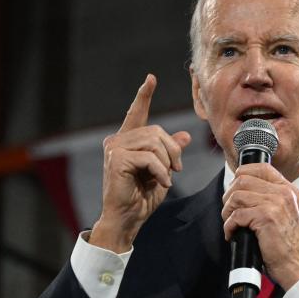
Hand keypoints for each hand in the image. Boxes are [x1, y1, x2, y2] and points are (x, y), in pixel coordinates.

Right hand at [90, 74, 191, 252]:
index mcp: (127, 142)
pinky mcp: (117, 160)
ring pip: (155, 143)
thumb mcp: (162, 171)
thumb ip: (169, 153)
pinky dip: (161, 172)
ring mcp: (115, 149)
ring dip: (168, 162)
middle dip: (173, 151)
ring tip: (167, 178)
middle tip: (176, 169)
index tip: (151, 79)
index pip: (136, 113)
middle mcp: (118, 141)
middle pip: (156, 131)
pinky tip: (162, 183)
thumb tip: (183, 136)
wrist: (128, 218)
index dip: (144, 96)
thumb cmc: (141, 198)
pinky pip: (150, 157)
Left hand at [221, 163, 298, 290]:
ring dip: (227, 211)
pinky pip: (236, 215)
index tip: (234, 189)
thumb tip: (244, 193)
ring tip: (231, 224)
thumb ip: (272, 200)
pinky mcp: (266, 217)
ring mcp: (276, 204)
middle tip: (230, 211)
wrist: (298, 265)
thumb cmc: (290, 246)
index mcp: (290, 191)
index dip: (242, 174)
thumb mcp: (287, 215)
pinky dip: (230, 226)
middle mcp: (284, 193)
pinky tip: (234, 234)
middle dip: (229, 195)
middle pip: (243, 180)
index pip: (262, 168)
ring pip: (237, 195)